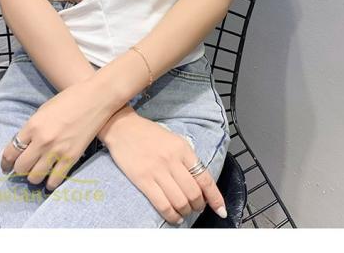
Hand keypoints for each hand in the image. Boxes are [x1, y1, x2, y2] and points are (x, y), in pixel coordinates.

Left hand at [0, 78, 113, 190]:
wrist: (95, 98)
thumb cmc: (71, 99)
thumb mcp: (44, 110)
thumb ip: (33, 128)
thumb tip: (24, 143)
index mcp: (33, 125)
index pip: (10, 151)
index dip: (6, 162)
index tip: (6, 166)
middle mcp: (42, 140)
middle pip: (21, 167)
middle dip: (19, 170)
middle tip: (22, 169)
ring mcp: (57, 150)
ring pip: (35, 177)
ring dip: (33, 177)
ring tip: (37, 173)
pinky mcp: (71, 157)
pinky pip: (55, 180)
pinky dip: (50, 183)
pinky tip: (50, 180)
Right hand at [102, 110, 226, 225]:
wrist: (123, 127)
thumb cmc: (148, 133)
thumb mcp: (173, 139)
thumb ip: (186, 157)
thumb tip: (198, 180)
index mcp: (183, 149)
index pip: (205, 178)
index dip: (215, 197)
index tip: (220, 209)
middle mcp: (173, 160)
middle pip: (193, 193)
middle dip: (198, 206)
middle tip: (197, 207)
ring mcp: (158, 171)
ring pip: (180, 201)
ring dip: (185, 211)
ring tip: (184, 212)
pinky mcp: (143, 180)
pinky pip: (162, 204)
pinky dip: (172, 215)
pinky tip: (174, 217)